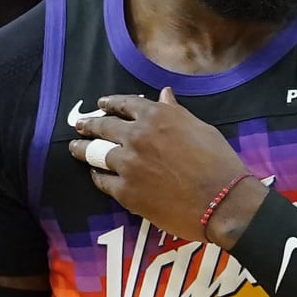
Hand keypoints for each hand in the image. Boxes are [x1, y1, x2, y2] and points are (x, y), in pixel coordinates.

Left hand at [69, 87, 268, 245]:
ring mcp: (127, 165)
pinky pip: (102, 181)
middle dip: (88, 124)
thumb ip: (175, 112)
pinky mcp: (125, 192)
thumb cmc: (219, 162)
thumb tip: (164, 94)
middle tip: (79, 125)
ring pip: (95, 153)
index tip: (101, 103)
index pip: (125, 104)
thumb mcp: (200, 128)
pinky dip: (98, 176)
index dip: (110, 103)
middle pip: (103, 126)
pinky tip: (95, 174)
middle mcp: (136, 136)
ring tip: (75, 148)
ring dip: (83, 149)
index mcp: (157, 116)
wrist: (221, 202)